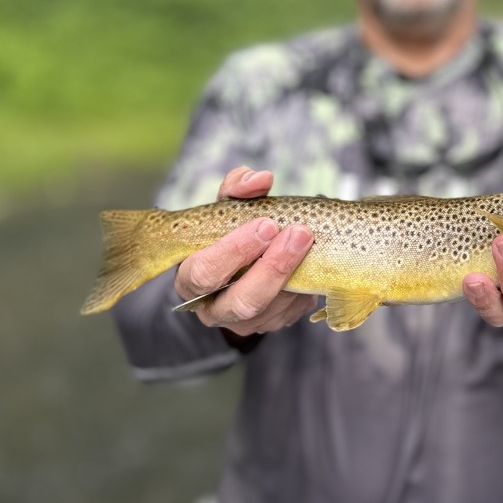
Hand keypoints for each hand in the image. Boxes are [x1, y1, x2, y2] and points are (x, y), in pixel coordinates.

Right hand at [174, 167, 317, 335]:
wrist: (248, 257)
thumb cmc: (232, 230)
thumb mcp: (228, 206)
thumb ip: (238, 188)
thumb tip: (261, 179)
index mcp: (191, 279)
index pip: (204, 273)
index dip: (235, 250)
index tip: (266, 223)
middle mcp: (214, 308)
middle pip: (243, 301)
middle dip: (273, 267)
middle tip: (298, 233)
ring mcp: (244, 323)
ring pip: (273, 308)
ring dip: (295, 272)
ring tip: (308, 239)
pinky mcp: (272, 323)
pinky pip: (292, 310)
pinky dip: (305, 283)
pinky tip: (310, 258)